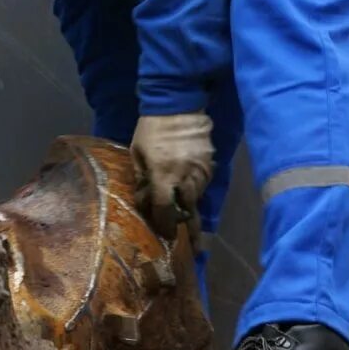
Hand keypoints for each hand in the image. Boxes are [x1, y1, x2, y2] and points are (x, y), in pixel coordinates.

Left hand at [131, 111, 213, 234]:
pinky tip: (191, 191)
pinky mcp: (211, 163)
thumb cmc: (151, 130)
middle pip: (188, 208)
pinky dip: (196, 189)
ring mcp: (201, 170)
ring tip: (188, 218)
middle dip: (188, 226)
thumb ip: (142, 178)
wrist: (178, 105)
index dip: (165, 225)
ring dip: (191, 206)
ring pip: (197, 196)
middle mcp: (185, 176)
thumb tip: (145, 200)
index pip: (165, 209)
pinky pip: (204, 183)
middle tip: (192, 244)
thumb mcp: (137, 153)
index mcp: (163, 175)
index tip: (167, 236)